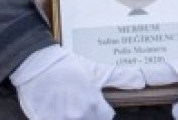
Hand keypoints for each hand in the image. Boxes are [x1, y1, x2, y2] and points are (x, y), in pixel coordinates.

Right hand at [9, 45, 143, 119]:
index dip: (101, 110)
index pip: (106, 117)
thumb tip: (141, 81)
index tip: (94, 103)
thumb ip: (120, 77)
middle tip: (78, 101)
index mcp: (93, 104)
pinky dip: (59, 117)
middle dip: (88, 114)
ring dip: (75, 115)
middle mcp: (79, 116)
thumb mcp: (95, 70)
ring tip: (68, 104)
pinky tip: (57, 108)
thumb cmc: (67, 65)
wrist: (36, 63)